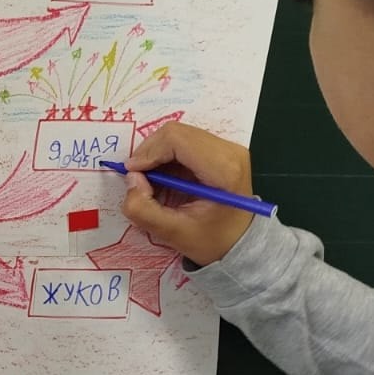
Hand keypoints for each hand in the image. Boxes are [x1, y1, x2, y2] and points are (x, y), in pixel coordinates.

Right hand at [121, 123, 255, 265]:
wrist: (241, 242)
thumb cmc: (212, 240)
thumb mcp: (172, 234)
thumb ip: (143, 209)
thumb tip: (132, 179)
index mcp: (224, 170)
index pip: (177, 139)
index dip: (148, 152)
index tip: (132, 174)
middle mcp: (230, 151)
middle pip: (176, 132)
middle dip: (150, 153)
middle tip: (139, 179)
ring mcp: (227, 147)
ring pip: (178, 134)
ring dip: (157, 154)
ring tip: (152, 180)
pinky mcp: (221, 149)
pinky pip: (184, 140)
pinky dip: (167, 155)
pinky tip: (165, 177)